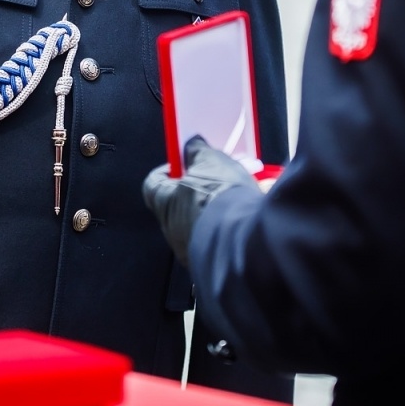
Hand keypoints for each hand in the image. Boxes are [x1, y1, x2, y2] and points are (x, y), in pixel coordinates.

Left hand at [142, 135, 261, 265]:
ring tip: (243, 190)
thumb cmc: (220, 198)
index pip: (154, 183)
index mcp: (164, 203)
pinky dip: (232, 222)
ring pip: (205, 219)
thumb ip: (198, 151)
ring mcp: (193, 248)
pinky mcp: (216, 259)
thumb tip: (192, 145)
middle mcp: (173, 229)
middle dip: (200, 186)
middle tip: (219, 173)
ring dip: (220, 205)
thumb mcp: (211, 161)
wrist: (247, 239)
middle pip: (182, 201)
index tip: (185, 160)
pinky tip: (250, 210)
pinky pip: (222, 235)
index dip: (170, 169)